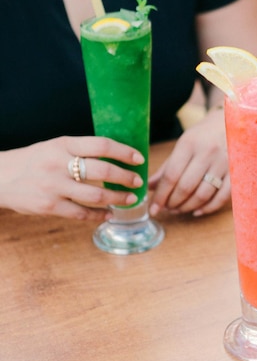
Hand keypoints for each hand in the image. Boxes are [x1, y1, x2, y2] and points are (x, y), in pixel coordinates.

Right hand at [0, 136, 143, 219]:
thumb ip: (79, 151)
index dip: (124, 152)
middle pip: (103, 172)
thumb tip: (114, 157)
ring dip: (118, 199)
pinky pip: (81, 213)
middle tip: (138, 182)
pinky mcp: (49, 207)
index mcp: (63, 144)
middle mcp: (59, 164)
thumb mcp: (54, 146)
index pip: (101, 146)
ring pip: (96, 196)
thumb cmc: (33, 160)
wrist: (0, 177)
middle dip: (126, 178)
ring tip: (129, 199)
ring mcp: (53, 187)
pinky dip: (99, 215)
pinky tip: (108, 214)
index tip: (139, 158)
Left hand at [148, 108, 229, 216]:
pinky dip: (208, 208)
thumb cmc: (202, 136)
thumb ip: (166, 167)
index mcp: (189, 143)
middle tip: (166, 208)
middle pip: (186, 187)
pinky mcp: (236, 172)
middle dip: (173, 203)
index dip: (161, 195)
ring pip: (203, 194)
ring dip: (188, 207)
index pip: (171, 175)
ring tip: (178, 209)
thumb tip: (150, 187)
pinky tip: (197, 211)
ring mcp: (224, 163)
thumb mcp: (182, 145)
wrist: (230, 123)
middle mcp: (207, 152)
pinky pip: (221, 197)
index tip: (153, 208)